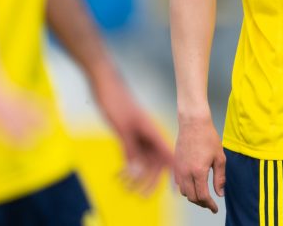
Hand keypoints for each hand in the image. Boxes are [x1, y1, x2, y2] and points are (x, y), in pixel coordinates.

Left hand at [93, 75, 173, 194]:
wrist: (105, 86)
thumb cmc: (116, 102)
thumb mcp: (122, 127)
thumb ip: (130, 149)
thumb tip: (136, 172)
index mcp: (152, 132)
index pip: (167, 154)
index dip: (173, 169)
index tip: (177, 184)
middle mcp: (147, 136)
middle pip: (154, 162)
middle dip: (149, 180)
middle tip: (143, 196)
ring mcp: (137, 136)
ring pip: (141, 161)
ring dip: (135, 176)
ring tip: (126, 188)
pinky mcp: (126, 135)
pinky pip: (129, 156)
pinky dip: (125, 167)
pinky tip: (117, 177)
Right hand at [174, 113, 225, 211]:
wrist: (193, 123)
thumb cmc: (208, 137)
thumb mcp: (219, 157)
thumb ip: (220, 178)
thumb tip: (220, 193)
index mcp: (198, 171)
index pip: (203, 196)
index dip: (209, 205)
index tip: (215, 208)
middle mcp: (186, 173)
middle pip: (192, 198)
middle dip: (202, 203)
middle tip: (210, 203)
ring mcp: (178, 169)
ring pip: (184, 192)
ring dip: (193, 196)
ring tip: (203, 194)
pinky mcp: (174, 165)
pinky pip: (178, 184)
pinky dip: (186, 188)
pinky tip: (193, 185)